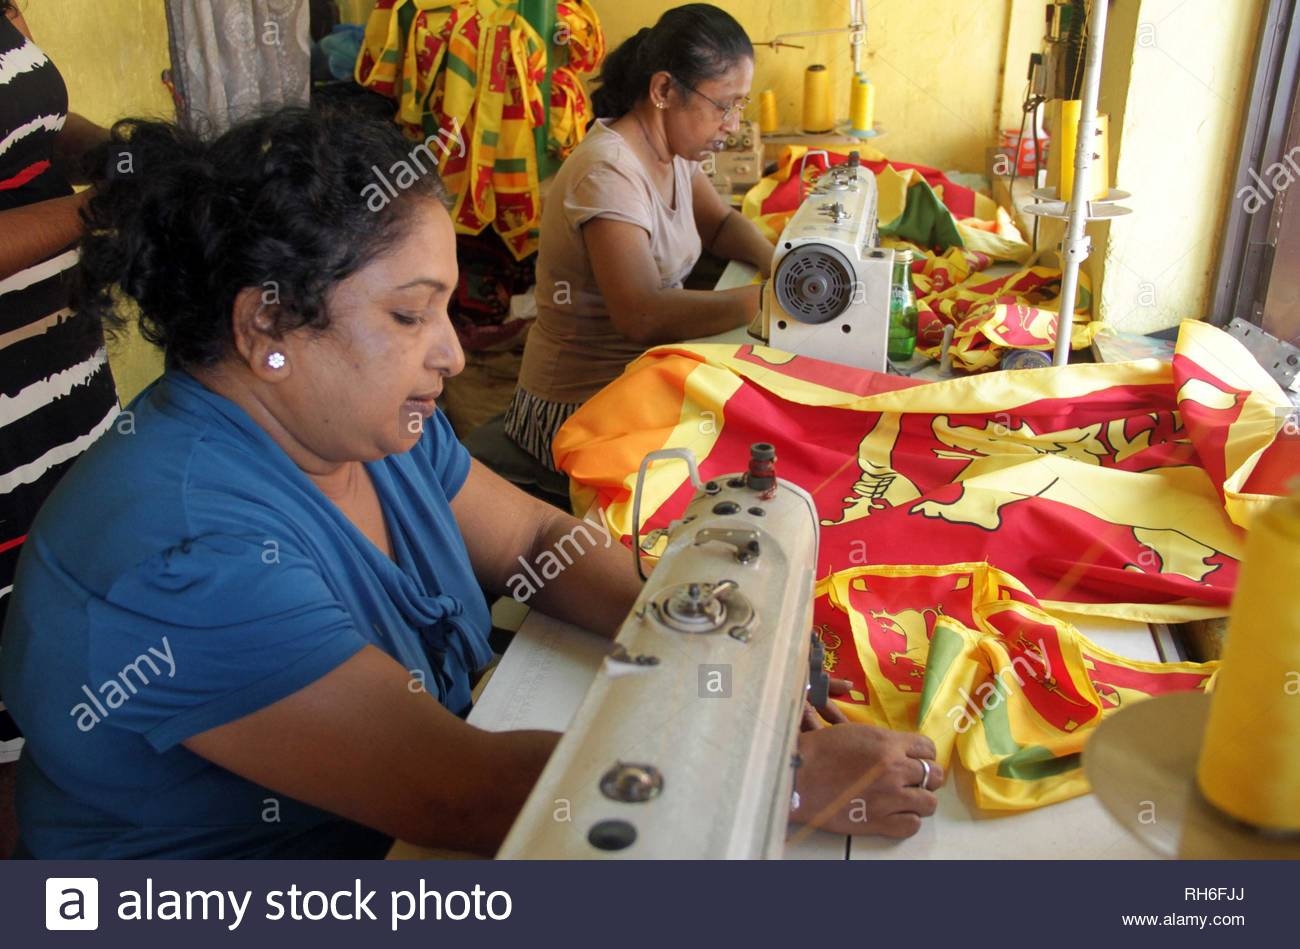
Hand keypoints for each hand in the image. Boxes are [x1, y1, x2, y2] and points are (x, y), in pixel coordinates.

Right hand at [792, 682, 942, 837]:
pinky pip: (912, 825)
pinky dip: (907, 820)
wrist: (798, 778)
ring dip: (919, 801)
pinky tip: (894, 814)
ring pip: (929, 803)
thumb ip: (885, 741)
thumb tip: (903, 751)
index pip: (928, 749)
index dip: (924, 755)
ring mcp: (890, 797)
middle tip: (912, 781)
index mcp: (889, 744)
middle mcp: (895, 769)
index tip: (915, 760)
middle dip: (926, 777)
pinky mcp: (879, 821)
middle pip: (934, 775)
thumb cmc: (821, 751)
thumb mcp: (856, 733)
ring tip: (904, 799)